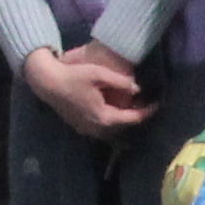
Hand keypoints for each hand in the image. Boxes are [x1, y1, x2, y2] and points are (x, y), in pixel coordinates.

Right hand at [22, 42, 149, 138]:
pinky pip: (101, 127)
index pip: (132, 118)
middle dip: (135, 116)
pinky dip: (112, 120)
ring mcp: (86, 129)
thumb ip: (120, 81)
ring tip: (132, 106)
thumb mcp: (99, 74)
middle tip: (145, 103)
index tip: (157, 103)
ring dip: (123, 119)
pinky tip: (114, 108)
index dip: (147, 111)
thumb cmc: (72, 76)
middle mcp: (96, 128)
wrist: (46, 82)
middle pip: (123, 126)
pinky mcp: (80, 126)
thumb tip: (137, 88)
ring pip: (112, 129)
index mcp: (103, 117)